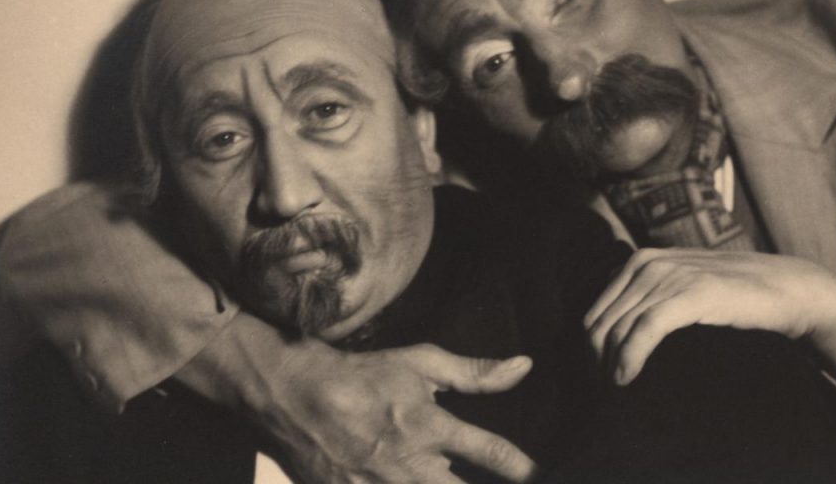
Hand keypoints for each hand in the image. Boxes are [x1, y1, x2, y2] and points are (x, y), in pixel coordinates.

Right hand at [256, 342, 537, 483]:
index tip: (543, 475)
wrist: (292, 394)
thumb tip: (524, 365)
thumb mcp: (420, 362)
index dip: (524, 470)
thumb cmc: (362, 374)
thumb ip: (474, 372)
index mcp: (429, 426)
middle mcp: (409, 465)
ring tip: (447, 481)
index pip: (492, 454)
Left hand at [584, 248, 835, 385]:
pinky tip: (626, 376)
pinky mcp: (691, 292)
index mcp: (639, 261)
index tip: (598, 376)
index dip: (590, 348)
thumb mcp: (680, 289)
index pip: (595, 310)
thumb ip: (648, 299)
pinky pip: (645, 327)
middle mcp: (647, 263)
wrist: (783, 288)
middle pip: (601, 321)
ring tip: (616, 387)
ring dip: (609, 362)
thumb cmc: (730, 295)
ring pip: (619, 326)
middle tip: (605, 388)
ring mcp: (669, 275)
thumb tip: (610, 336)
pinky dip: (630, 355)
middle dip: (595, 359)